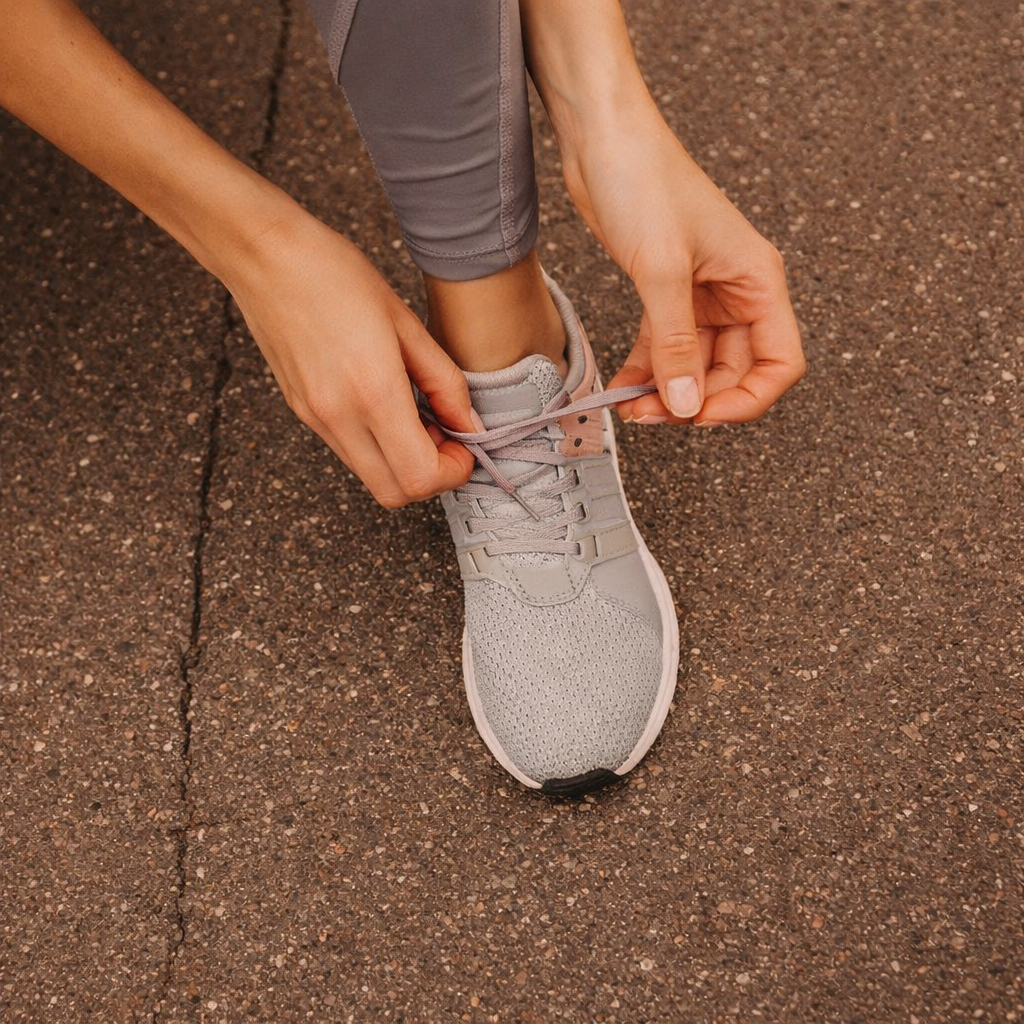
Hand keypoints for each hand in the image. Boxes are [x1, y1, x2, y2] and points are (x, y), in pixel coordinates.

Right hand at [224, 210, 475, 506]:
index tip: (464, 442)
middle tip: (445, 436)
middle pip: (395, 494)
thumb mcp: (407, 322)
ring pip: (372, 478)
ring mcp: (316, 420)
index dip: (453, 471)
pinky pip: (350, 453)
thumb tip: (470, 425)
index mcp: (373, 392)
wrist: (264, 256)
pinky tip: (388, 406)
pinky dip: (379, 447)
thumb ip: (445, 382)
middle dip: (431, 477)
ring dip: (404, 463)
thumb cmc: (336, 274)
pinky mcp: (303, 413)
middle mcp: (339, 417)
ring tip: (417, 415)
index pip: (420, 477)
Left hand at [561, 105, 805, 425]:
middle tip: (652, 416)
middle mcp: (737, 292)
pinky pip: (665, 346)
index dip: (747, 400)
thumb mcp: (662, 271)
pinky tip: (623, 385)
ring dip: (667, 391)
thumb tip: (687, 404)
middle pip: (733, 371)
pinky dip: (646, 370)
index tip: (702, 417)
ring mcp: (702, 295)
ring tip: (632, 406)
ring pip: (696, 364)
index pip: (779, 363)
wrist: (602, 137)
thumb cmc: (644, 180)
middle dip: (695, 400)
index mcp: (758, 282)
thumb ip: (675, 344)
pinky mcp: (667, 292)